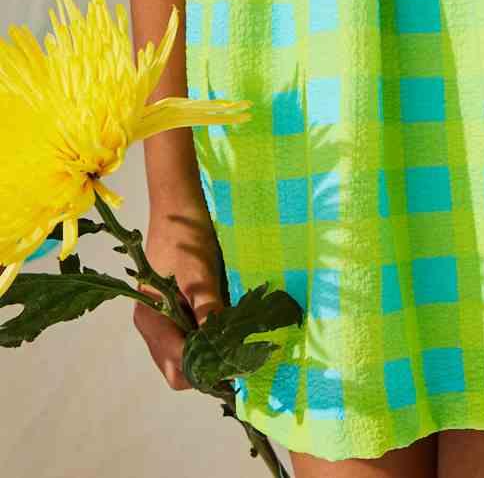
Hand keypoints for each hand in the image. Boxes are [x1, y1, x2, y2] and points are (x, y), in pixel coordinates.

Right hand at [132, 199, 226, 390]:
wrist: (179, 203)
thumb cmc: (185, 233)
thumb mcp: (199, 270)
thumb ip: (207, 307)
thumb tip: (222, 346)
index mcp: (150, 318)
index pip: (176, 365)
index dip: (205, 372)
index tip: (237, 367)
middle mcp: (153, 325)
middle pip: (179, 368)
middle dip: (209, 368)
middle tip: (241, 357)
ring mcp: (163, 319)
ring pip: (186, 355)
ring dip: (210, 355)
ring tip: (238, 343)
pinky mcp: (176, 310)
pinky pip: (191, 337)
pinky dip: (209, 339)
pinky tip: (229, 328)